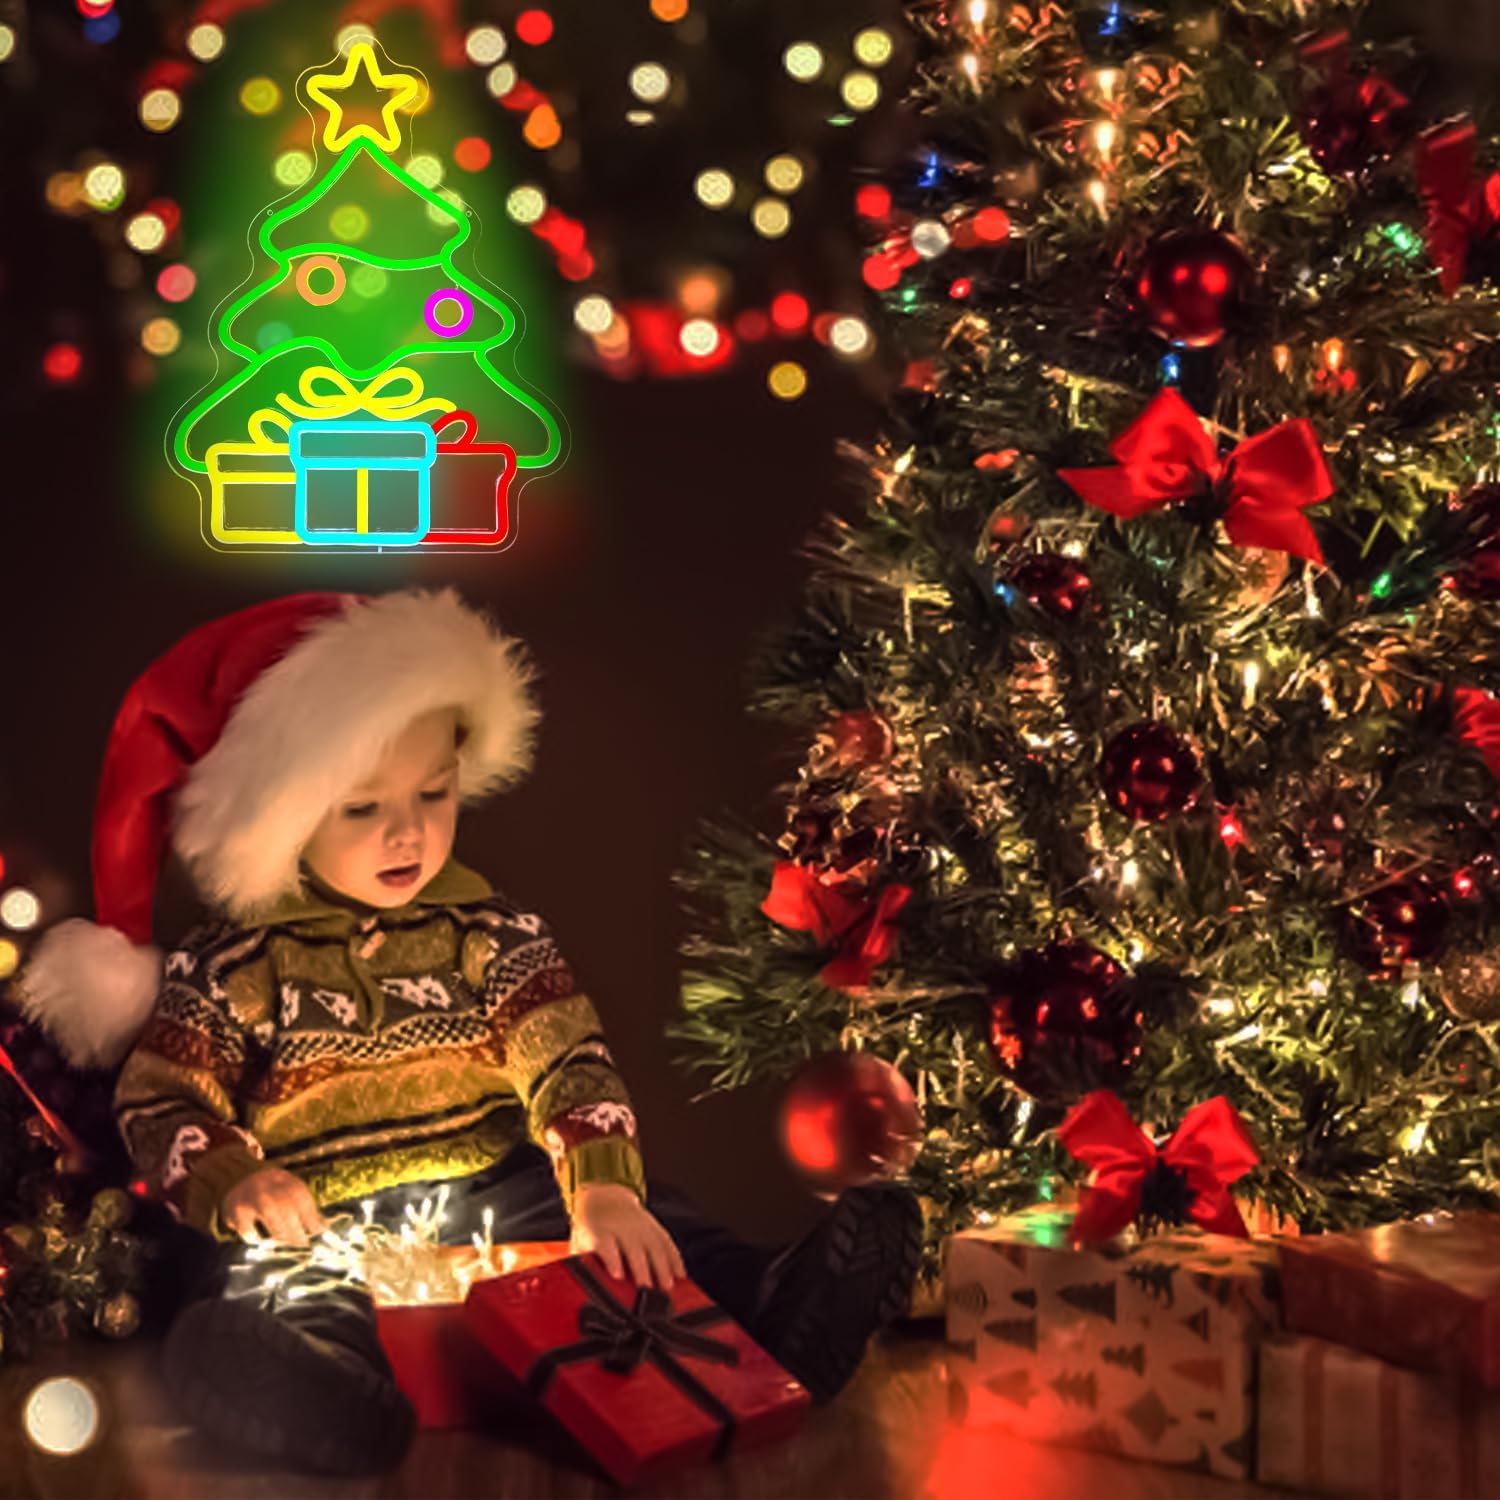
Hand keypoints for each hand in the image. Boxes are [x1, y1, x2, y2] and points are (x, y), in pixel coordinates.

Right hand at [221, 1167, 326, 1246]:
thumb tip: (324, 1228)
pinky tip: (259, 1241)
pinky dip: (254, 1236)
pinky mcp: (235, 1208)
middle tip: (303, 1244)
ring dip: (280, 1232)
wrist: (235, 1178)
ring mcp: (251, 1194)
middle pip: (287, 1205)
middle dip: (297, 1228)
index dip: (312, 1217)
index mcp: (285, 1180)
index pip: (302, 1197)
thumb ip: (303, 1208)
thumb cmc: (269, 1192)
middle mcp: (269, 1184)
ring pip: (270, 1213)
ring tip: (287, 1245)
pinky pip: (246, 1225)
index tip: (319, 1233)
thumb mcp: (286, 1192)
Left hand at [570, 1183, 685, 1290]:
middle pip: (633, 1247)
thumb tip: (578, 1291)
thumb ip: (581, 1265)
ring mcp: (641, 1226)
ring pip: (654, 1245)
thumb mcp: (580, 1243)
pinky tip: (681, 1276)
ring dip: (662, 1267)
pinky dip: (675, 1259)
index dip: (611, 1259)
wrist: (605, 1198)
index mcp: (599, 1232)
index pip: (605, 1244)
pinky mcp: (655, 1227)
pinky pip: (667, 1243)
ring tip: (667, 1287)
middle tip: (646, 1289)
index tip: (617, 1275)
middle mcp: (622, 1227)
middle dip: (641, 1268)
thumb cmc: (591, 1229)